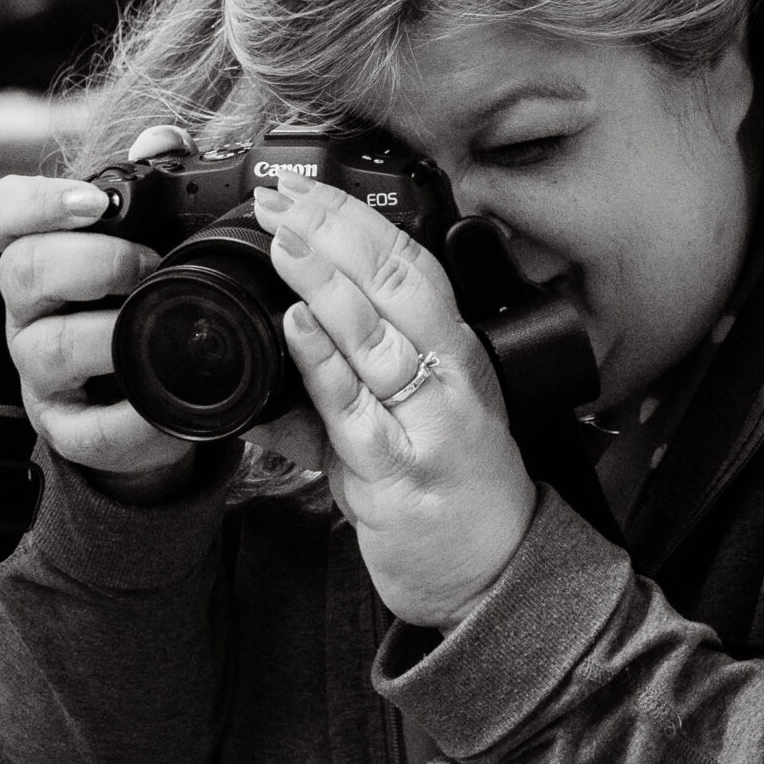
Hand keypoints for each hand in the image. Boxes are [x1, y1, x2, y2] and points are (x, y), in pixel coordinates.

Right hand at [0, 127, 200, 503]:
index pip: (1, 211)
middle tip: (147, 263)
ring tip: (157, 325)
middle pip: (23, 269)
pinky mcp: (67, 429)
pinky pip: (85, 429)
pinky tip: (161, 400)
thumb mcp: (151, 239)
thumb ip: (154, 184)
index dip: (37, 201)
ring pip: (46, 347)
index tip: (93, 202)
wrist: (158, 394)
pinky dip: (128, 417)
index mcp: (40, 250)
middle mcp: (27, 309)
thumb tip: (163, 139)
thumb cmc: (143, 301)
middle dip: (91, 261)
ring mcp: (40, 371)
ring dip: (106, 332)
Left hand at [252, 172, 538, 628]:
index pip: (413, 262)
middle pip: (396, 281)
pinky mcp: (399, 471)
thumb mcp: (401, 421)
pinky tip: (294, 324)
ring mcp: (427, 423)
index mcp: (457, 352)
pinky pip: (354, 408)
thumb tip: (275, 339)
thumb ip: (340, 383)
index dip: (357, 216)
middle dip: (334, 227)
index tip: (305, 186)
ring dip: (322, 279)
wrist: (488, 577)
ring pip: (376, 334)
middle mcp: (450, 377)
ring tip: (281, 237)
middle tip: (280, 195)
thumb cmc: (450, 495)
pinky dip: (321, 361)